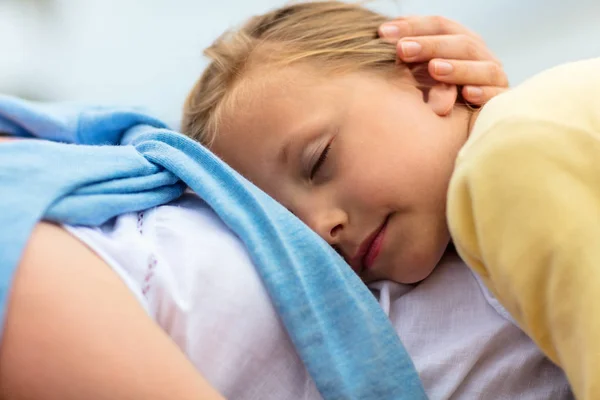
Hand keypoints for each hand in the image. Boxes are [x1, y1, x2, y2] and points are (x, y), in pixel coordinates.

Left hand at [378, 16, 507, 104]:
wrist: (459, 135)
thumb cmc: (431, 100)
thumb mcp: (417, 76)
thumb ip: (408, 57)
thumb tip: (383, 35)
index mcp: (459, 42)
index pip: (440, 25)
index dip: (413, 26)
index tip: (382, 34)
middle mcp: (481, 56)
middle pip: (461, 43)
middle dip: (430, 45)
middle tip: (402, 50)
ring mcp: (494, 79)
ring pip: (484, 67)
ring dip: (458, 68)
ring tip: (434, 69)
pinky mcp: (502, 103)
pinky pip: (497, 96)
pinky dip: (484, 93)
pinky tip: (467, 94)